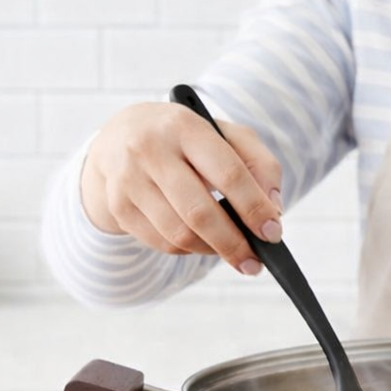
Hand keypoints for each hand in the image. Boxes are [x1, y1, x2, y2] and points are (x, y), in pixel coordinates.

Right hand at [80, 102, 283, 274]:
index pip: (228, 172)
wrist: (120, 134)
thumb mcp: (225, 134)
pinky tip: (201, 241)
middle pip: (199, 212)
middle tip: (255, 263)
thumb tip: (273, 209)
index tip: (273, 233)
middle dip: (233, 244)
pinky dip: (188, 249)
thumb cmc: (185, 138)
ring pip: (179, 234)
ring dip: (212, 250)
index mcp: (185, 126)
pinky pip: (161, 243)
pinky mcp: (117, 206)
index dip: (254, 207)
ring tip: (232, 252)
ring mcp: (128, 179)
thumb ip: (259, 164)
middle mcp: (150, 150)